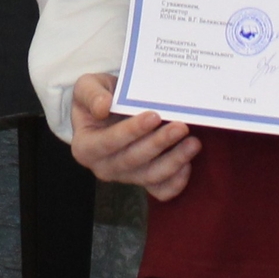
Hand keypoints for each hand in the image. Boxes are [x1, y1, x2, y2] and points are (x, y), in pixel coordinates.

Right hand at [69, 71, 198, 200]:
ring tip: (193, 143)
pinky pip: (161, 190)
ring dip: (174, 161)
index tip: (154, 116)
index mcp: (85, 146)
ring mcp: (126, 176)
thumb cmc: (100, 97)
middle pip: (133, 160)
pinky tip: (188, 163)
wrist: (112, 108)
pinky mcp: (144, 181)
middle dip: (159, 143)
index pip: (108, 142)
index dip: (131, 131)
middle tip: (180, 127)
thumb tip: (102, 107)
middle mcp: (104, 167)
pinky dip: (176, 182)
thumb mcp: (87, 87)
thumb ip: (90, 95)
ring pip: (150, 176)